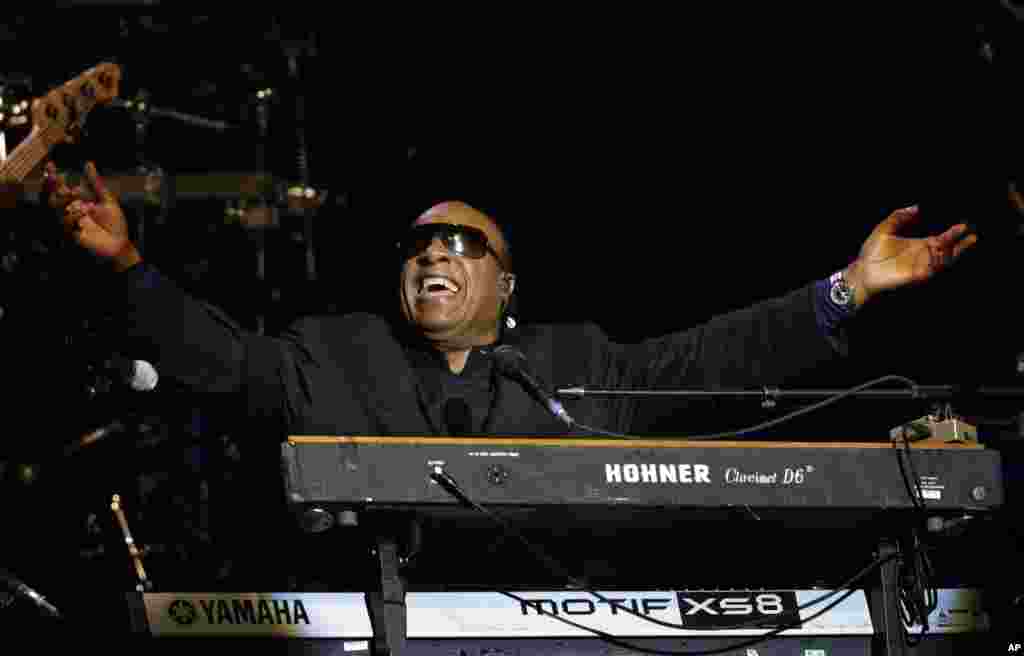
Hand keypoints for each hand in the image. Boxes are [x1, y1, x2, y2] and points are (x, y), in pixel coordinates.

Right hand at [46, 161, 140, 270]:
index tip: (51, 164)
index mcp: (78, 202)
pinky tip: (84, 216)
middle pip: (54, 196)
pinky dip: (74, 217)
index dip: (54, 177)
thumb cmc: (114, 223)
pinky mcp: (70, 234)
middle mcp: (71, 211)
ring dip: (68, 203)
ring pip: (57, 208)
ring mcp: (69, 222)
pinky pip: (64, 222)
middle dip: (52, 186)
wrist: (120, 243)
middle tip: (56, 178)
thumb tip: (88, 163)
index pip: (61, 187)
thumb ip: (96, 183)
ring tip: (82, 203)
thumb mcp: (106, 200)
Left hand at [845, 205, 976, 306]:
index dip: (955, 232)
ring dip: (957, 250)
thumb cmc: (872, 251)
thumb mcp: (886, 228)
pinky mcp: (918, 275)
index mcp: (919, 244)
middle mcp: (925, 255)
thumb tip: (917, 206)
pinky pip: (935, 268)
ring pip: (946, 258)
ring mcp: (923, 265)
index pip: (943, 237)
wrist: (863, 271)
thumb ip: (900, 216)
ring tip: (970, 239)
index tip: (965, 224)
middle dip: (961, 241)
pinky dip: (943, 260)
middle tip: (973, 231)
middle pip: (949, 248)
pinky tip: (949, 251)